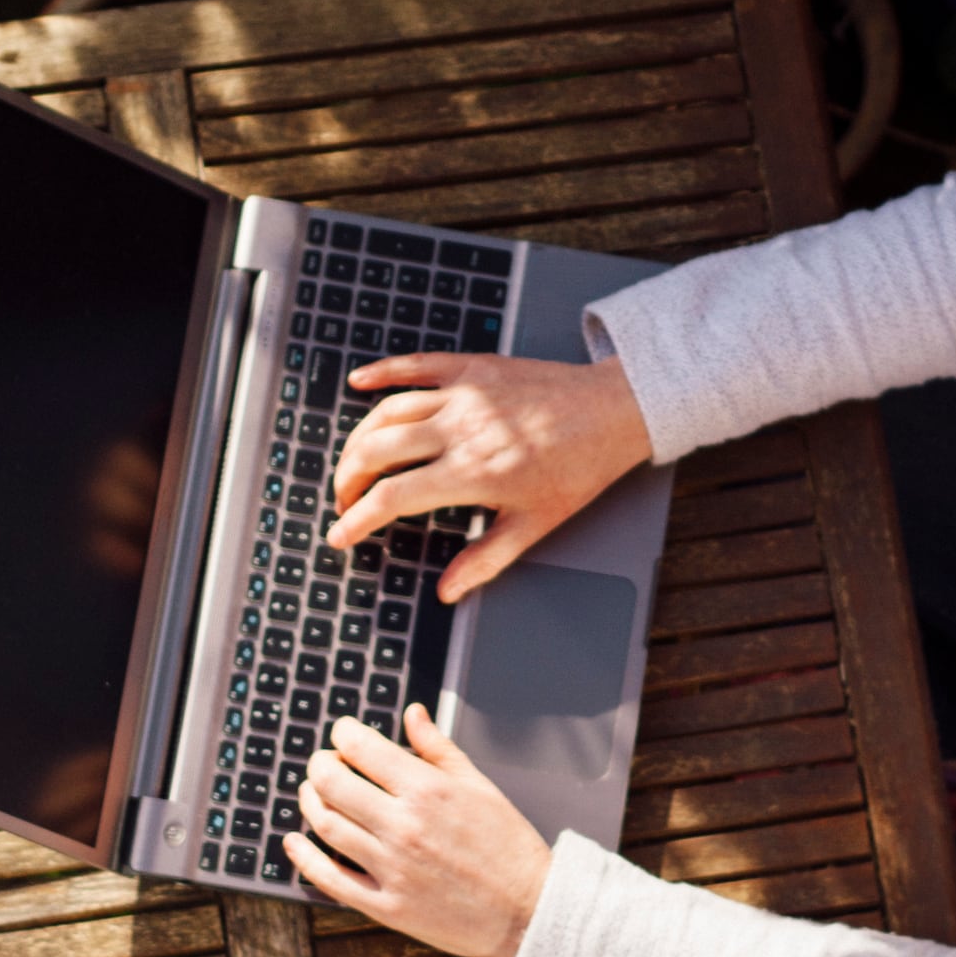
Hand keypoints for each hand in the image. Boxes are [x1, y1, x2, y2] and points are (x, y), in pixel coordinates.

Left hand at [285, 703, 551, 956]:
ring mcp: (393, 868)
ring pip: (327, 826)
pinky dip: (304, 858)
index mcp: (429, 789)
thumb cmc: (509, 847)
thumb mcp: (480, 787)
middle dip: (320, 765)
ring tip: (313, 793)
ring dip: (310, 802)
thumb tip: (411, 713)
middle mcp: (404, 825)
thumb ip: (438, 749)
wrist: (530, 911)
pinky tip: (295, 842)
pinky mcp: (388, 906)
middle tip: (324, 763)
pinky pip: (331, 880)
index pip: (362, 747)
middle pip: (333, 783)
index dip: (343, 733)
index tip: (343, 734)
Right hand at [329, 351, 651, 602]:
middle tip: (345, 502)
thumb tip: (447, 591)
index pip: (393, 498)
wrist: (615, 409)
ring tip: (352, 463)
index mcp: (472, 473)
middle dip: (347, 481)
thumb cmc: (581, 468)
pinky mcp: (473, 367)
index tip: (339, 536)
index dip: (357, 519)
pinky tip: (359, 384)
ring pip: (388, 412)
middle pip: (376, 451)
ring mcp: (463, 394)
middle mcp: (459, 430)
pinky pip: (415, 365)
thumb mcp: (537, 523)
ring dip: (359, 439)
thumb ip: (486, 558)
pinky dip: (382, 372)